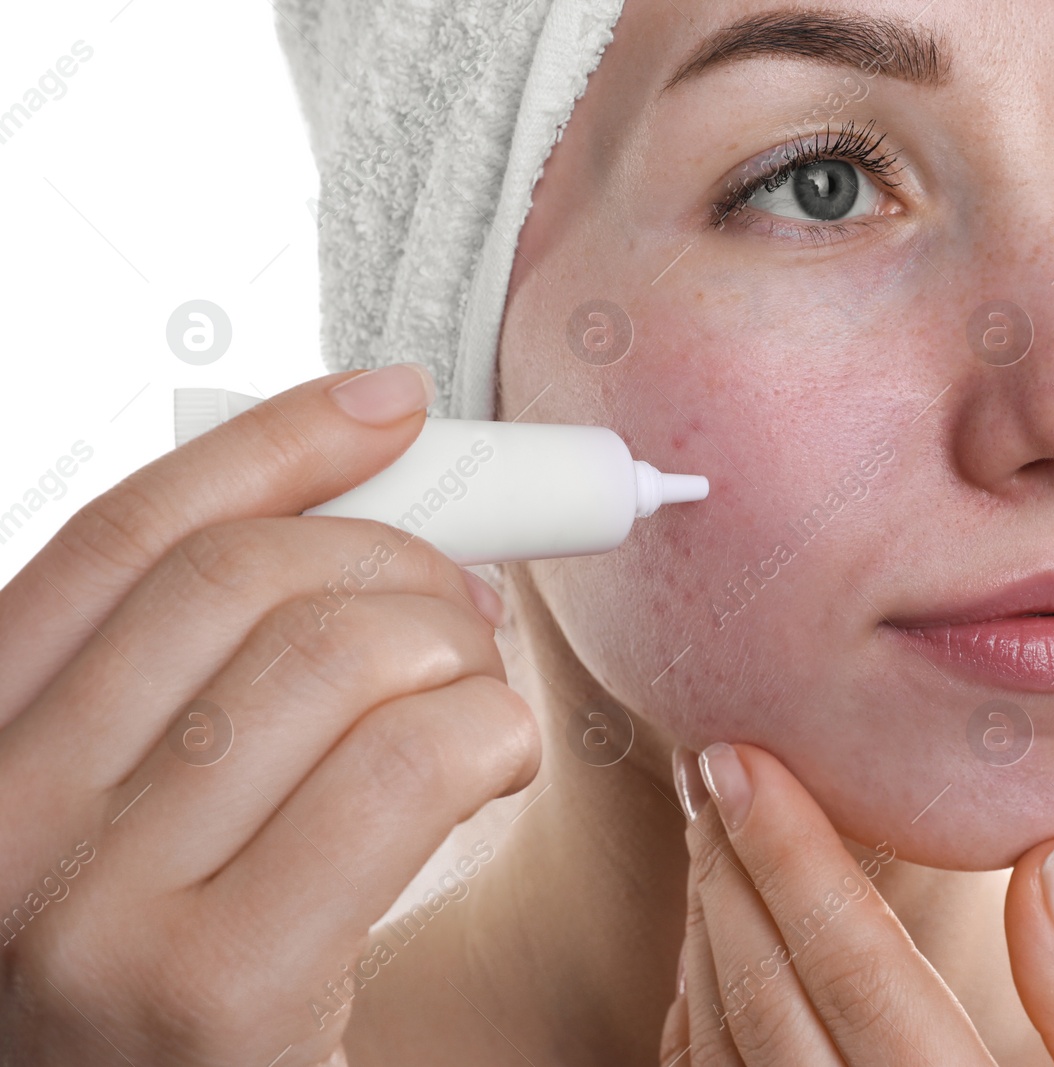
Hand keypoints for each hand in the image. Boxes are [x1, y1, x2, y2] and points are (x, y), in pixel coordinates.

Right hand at [0, 366, 538, 1064]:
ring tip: (482, 688)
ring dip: (453, 643)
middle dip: (395, 552)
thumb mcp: (137, 817)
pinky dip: (487, 728)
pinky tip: (499, 757)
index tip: (394, 402)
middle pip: (236, 582)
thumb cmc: (184, 986)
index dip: (273, 445)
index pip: (120, 539)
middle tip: (469, 597)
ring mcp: (89, 915)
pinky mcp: (215, 992)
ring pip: (330, 657)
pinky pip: (402, 768)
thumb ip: (189, 684)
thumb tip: (347, 504)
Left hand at [658, 743, 1053, 1065]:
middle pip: (771, 1003)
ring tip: (708, 842)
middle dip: (730, 874)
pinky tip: (710, 957)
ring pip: (726, 1055)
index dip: (792, 853)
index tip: (743, 758)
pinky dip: (698, 1021)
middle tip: (710, 769)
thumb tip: (1044, 858)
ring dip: (704, 939)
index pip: (858, 967)